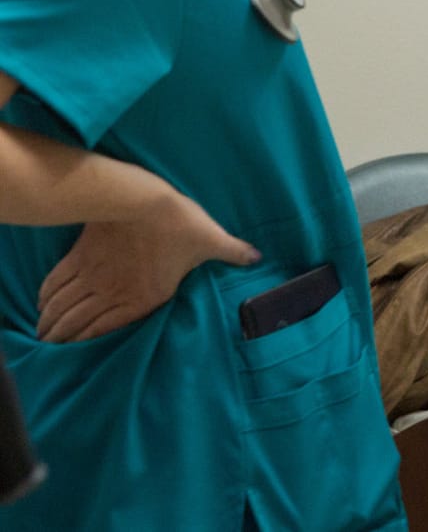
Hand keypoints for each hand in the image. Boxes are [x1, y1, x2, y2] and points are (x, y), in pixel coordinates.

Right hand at [38, 190, 259, 341]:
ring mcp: (94, 275)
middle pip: (77, 324)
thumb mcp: (212, 240)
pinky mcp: (80, 256)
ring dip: (51, 323)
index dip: (86, 346)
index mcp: (143, 297)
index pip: (106, 330)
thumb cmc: (181, 222)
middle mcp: (113, 292)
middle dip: (62, 339)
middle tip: (51, 348)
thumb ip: (233, 252)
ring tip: (43, 334)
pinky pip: (57, 283)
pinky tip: (43, 304)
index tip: (74, 356)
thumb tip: (257, 257)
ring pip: (63, 307)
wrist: (144, 199)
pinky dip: (47, 296)